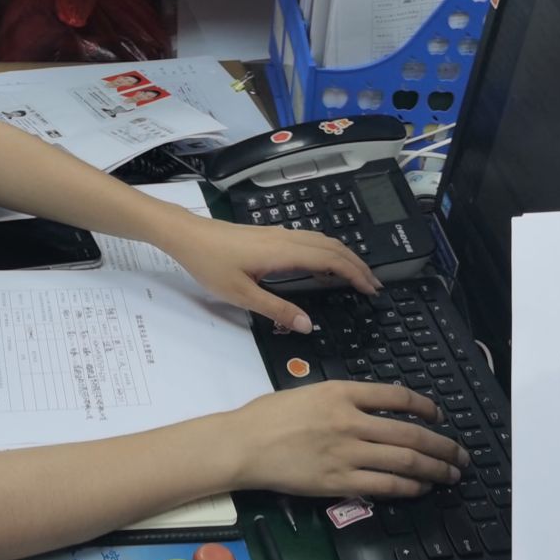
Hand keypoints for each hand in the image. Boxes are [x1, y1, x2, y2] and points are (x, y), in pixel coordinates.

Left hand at [159, 212, 379, 333]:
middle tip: (373, 285)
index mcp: (283, 252)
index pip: (331, 259)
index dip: (355, 273)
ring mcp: (277, 234)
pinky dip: (326, 251)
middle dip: (357, 264)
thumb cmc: (210, 264)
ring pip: (321, 240)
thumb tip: (308, 325)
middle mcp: (285, 239)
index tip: (371, 289)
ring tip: (356, 275)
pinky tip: (323, 264)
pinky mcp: (268, 235)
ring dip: (342, 256)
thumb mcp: (241, 295)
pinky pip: (308, 240)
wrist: (186, 235)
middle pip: (332, 246)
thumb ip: (277, 310)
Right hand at [224, 383, 467, 498]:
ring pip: (405, 460)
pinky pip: (386, 484)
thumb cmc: (267, 416)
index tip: (437, 414)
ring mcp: (347, 452)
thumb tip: (367, 411)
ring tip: (450, 473)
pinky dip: (410, 486)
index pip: (396, 396)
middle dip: (442, 445)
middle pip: (410, 432)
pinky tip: (421, 487)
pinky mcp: (340, 480)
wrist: (243, 444)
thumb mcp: (307, 392)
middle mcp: (350, 420)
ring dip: (434, 468)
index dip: (424, 406)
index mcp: (340, 392)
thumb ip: (340, 400)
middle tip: (459, 453)